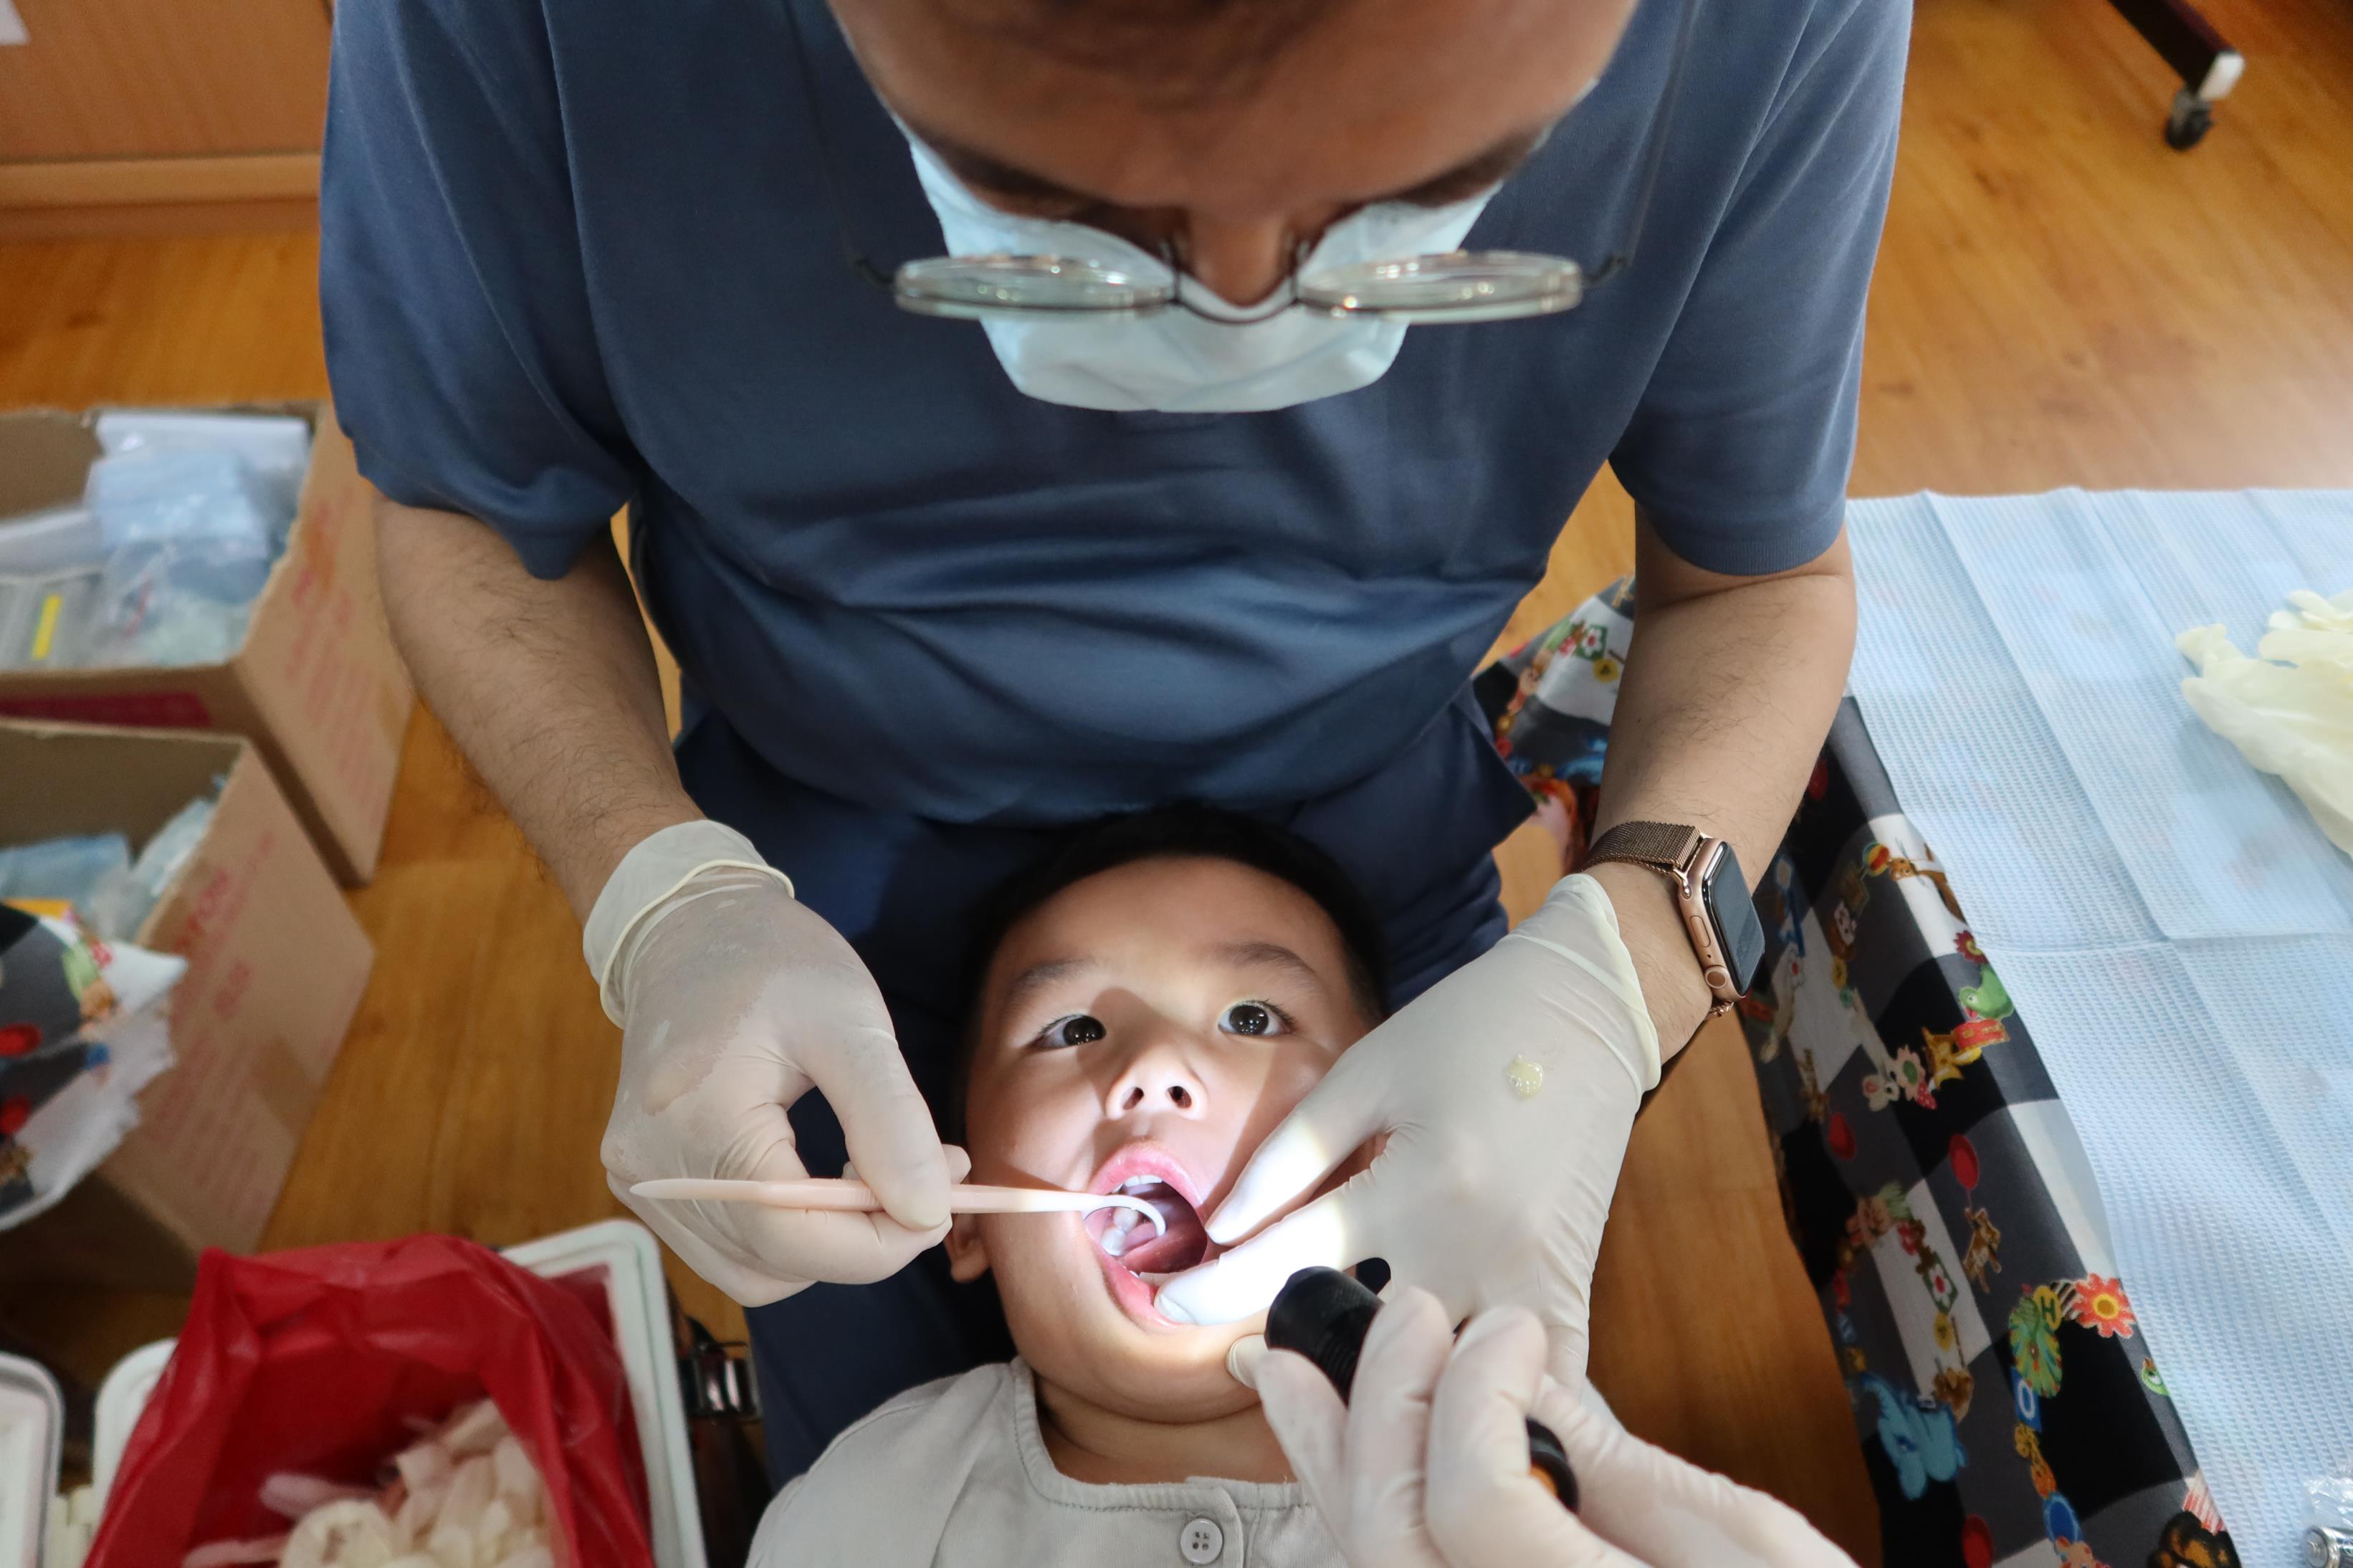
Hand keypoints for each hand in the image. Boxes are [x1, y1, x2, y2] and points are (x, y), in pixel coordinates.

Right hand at [587, 821, 954, 1304]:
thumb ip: (890, 1121)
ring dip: (831, 1242)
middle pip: (777, 1263)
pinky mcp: (646, 1185)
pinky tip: (822, 1179)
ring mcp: (638, 1183)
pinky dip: (791, 1235)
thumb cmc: (774, 962)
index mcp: (697, 1121)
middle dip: (867, 1236)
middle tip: (930, 1171)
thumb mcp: (851, 1022)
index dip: (882, 1241)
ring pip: (757, 1271)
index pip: (794, 1237)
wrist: (689, 931)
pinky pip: (730, 1249)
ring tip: (876, 1168)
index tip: (949, 1194)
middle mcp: (652, 1170)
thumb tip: (926, 1214)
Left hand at [1155, 875, 1657, 1384]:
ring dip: (1384, 1395)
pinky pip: (1527, 1386)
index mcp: (1420, 1185)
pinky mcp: (1568, 1294)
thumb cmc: (1466, 1030)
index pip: (1295, 1259)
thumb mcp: (1365, 1074)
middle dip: (1299, 1360)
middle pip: (1367, 1346)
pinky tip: (1432, 1410)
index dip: (1217, 1289)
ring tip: (1326, 1391)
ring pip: (1446, 1385)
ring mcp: (1530, 1282)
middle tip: (1245, 1361)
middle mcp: (1477, 1248)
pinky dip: (1476, 1403)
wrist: (1588, 1014)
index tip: (1164, 1305)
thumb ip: (1290, 1156)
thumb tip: (1219, 1229)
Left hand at [1248, 1294, 1854, 1567]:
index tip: (1517, 1328)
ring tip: (1289, 1369)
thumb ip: (1627, 1473)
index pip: (1475, 1502)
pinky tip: (1334, 1453)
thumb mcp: (1749, 1548)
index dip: (1479, 1398)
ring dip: (1331, 1460)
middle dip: (1388, 1408)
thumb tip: (1531, 1377)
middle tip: (1413, 1312)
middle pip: (1395, 1537)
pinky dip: (1355, 1512)